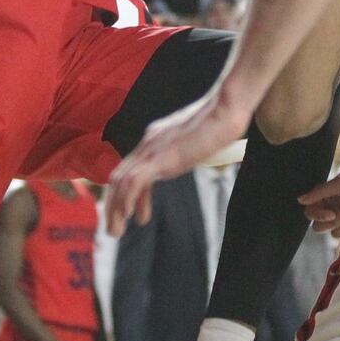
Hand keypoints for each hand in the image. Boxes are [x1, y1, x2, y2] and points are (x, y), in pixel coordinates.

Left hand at [106, 82, 255, 235]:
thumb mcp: (198, 142)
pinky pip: (135, 182)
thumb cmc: (221, 122)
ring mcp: (152, 149)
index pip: (132, 168)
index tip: (135, 215)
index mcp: (156, 138)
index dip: (129, 194)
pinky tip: (128, 217)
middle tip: (114, 228)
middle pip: (120, 175)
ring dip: (116, 209)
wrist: (225, 109)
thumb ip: (189, 151)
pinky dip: (127, 200)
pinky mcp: (161, 158)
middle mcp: (149, 142)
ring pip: (121, 181)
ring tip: (116, 231)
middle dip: (114, 204)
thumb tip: (196, 158)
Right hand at [298, 172, 339, 238]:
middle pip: (317, 227)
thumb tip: (300, 200)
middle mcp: (326, 210)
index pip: (310, 214)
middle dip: (329, 223)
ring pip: (331, 232)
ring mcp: (337, 219)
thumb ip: (318, 193)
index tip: (332, 214)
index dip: (318, 215)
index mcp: (319, 199)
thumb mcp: (337, 184)